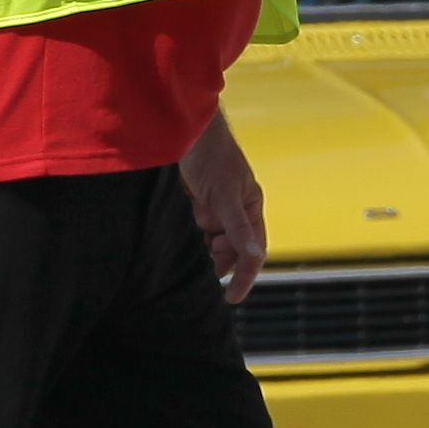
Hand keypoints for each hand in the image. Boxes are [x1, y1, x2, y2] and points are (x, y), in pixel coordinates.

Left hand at [179, 113, 268, 304]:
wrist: (177, 129)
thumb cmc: (210, 153)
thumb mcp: (225, 192)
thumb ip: (239, 226)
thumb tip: (255, 256)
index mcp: (249, 208)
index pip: (253, 251)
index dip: (245, 276)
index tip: (233, 298)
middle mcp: (231, 213)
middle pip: (229, 252)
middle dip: (217, 264)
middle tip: (199, 274)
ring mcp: (208, 211)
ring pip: (207, 246)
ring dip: (199, 254)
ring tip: (183, 255)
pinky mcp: (187, 208)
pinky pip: (188, 235)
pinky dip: (184, 242)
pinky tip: (173, 244)